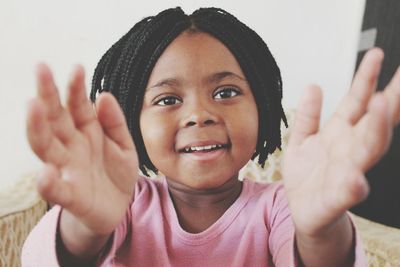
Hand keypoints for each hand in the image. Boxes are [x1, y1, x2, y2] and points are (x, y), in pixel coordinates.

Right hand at [26, 64, 137, 235]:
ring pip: (46, 147)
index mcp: (86, 131)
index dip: (76, 87)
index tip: (78, 67)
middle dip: (48, 95)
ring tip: (33, 106)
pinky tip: (45, 172)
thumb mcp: (124, 145)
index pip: (78, 105)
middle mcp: (71, 146)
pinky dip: (48, 182)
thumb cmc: (117, 172)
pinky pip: (55, 190)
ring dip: (38, 128)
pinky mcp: (69, 196)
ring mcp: (67, 169)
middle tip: (41, 68)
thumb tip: (104, 94)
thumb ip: (115, 123)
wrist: (120, 207)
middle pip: (55, 118)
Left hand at [282, 48, 399, 235]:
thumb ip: (308, 115)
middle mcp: (349, 150)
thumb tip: (312, 85)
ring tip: (381, 106)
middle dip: (386, 100)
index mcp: (340, 134)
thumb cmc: (307, 175)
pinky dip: (352, 186)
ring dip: (375, 130)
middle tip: (399, 79)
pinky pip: (346, 192)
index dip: (366, 79)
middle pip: (373, 123)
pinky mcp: (336, 199)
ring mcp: (346, 173)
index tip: (375, 54)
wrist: (302, 210)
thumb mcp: (301, 139)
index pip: (357, 102)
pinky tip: (356, 179)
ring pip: (367, 151)